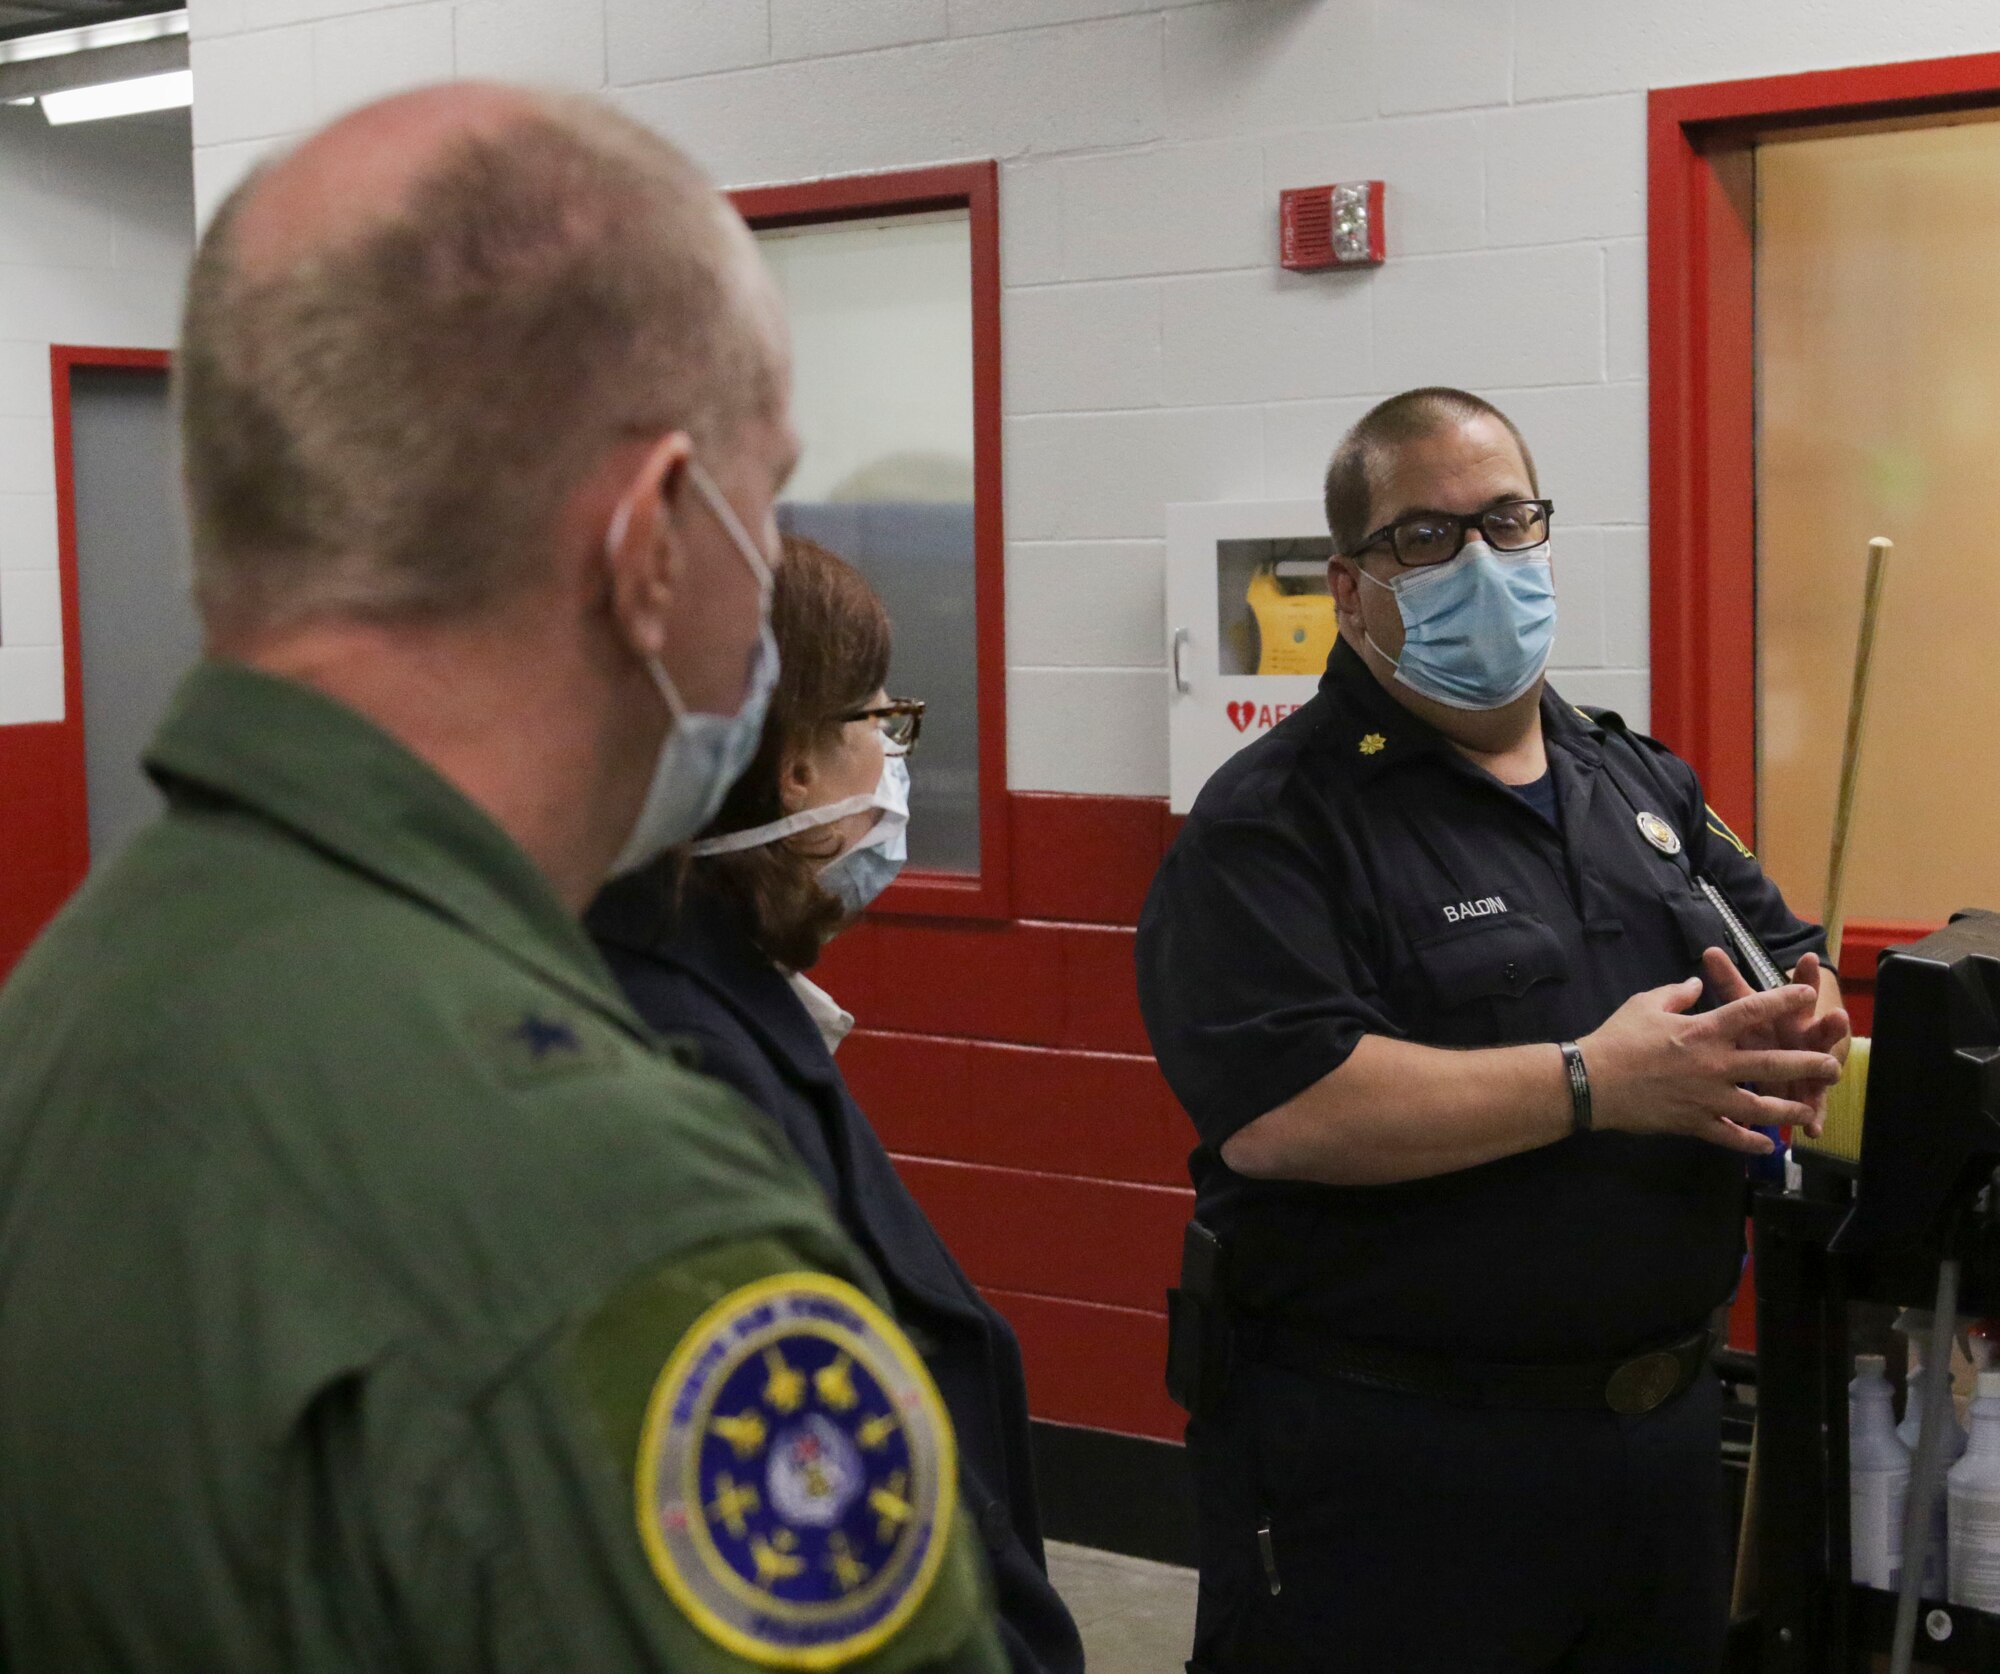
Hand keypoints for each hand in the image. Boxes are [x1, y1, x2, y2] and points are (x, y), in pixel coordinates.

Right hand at [1578, 974, 1841, 1154]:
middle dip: (1808, 1064)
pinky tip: (1768, 1146)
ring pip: (1761, 1107)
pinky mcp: (1694, 1122)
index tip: (1807, 993)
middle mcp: (1714, 1064)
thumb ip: (1677, 994)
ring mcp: (1707, 1097)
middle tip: (1832, 1064)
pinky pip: (1729, 1135)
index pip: (1752, 1010)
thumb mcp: (1645, 1005)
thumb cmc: (1617, 1039)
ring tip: (1808, 1110)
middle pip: (1773, 1063)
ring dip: (1789, 1109)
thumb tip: (1698, 985)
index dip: (1782, 1000)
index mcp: (1703, 1030)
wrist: (1592, 1082)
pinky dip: (1750, 1142)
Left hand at [1700, 947, 1851, 1138]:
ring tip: (1833, 1071)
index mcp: (1790, 1014)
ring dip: (1826, 1068)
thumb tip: (1708, 949)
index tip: (1809, 958)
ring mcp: (1810, 1065)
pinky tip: (1814, 1127)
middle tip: (1838, 1015)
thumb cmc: (1764, 1025)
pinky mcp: (1808, 1092)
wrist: (1785, 1053)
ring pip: (1821, 1067)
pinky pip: (1811, 1106)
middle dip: (1829, 1022)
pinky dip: (1813, 1116)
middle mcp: (1805, 1037)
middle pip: (1819, 1027)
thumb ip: (1730, 981)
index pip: (1798, 990)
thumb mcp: (1746, 1005)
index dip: (1804, 975)